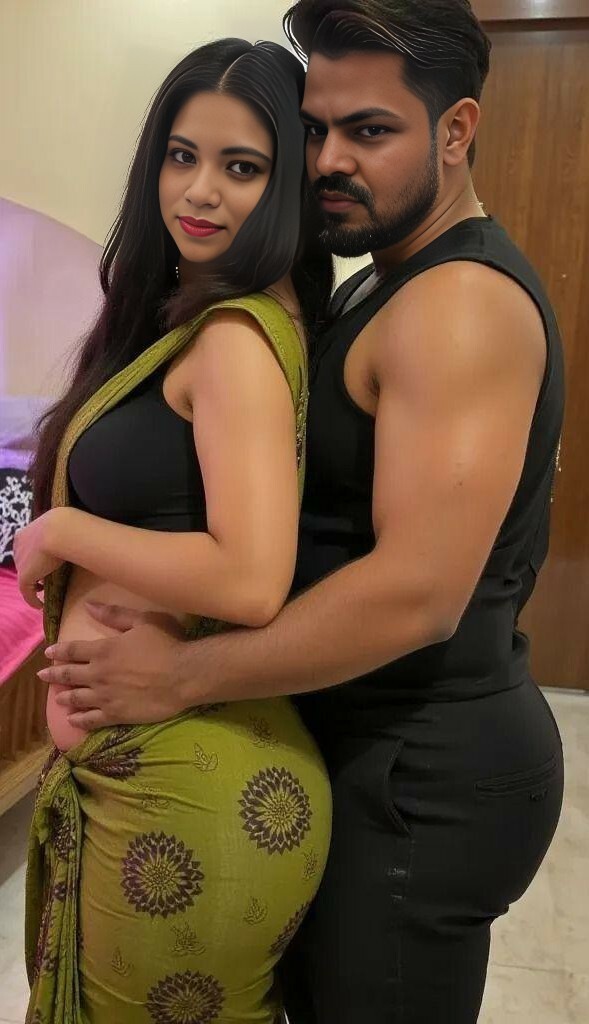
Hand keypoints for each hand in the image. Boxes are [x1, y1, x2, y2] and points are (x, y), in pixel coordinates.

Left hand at [13, 509, 66, 607]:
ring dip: (32, 585)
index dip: (33, 559)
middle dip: (32, 571)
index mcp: (24, 534)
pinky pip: (26, 592)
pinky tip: (41, 605)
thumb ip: (59, 535)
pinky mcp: (24, 576)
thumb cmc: (66, 526)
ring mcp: (20, 562)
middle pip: (23, 563)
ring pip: (24, 577)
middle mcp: (18, 548)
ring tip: (43, 591)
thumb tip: (73, 541)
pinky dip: (32, 599)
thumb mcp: (60, 528)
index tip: (44, 565)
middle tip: (44, 579)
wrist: (61, 531)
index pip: (25, 549)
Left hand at [38, 603, 190, 729]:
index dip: (59, 651)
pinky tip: (73, 719)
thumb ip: (114, 614)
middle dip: (54, 674)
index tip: (48, 653)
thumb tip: (89, 606)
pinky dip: (79, 719)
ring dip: (64, 697)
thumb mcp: (143, 620)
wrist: (184, 675)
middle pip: (69, 675)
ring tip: (57, 698)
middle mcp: (98, 673)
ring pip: (77, 698)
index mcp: (103, 650)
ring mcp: (105, 696)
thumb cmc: (167, 644)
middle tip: (42, 675)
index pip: (73, 650)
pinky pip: (91, 719)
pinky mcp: (116, 714)